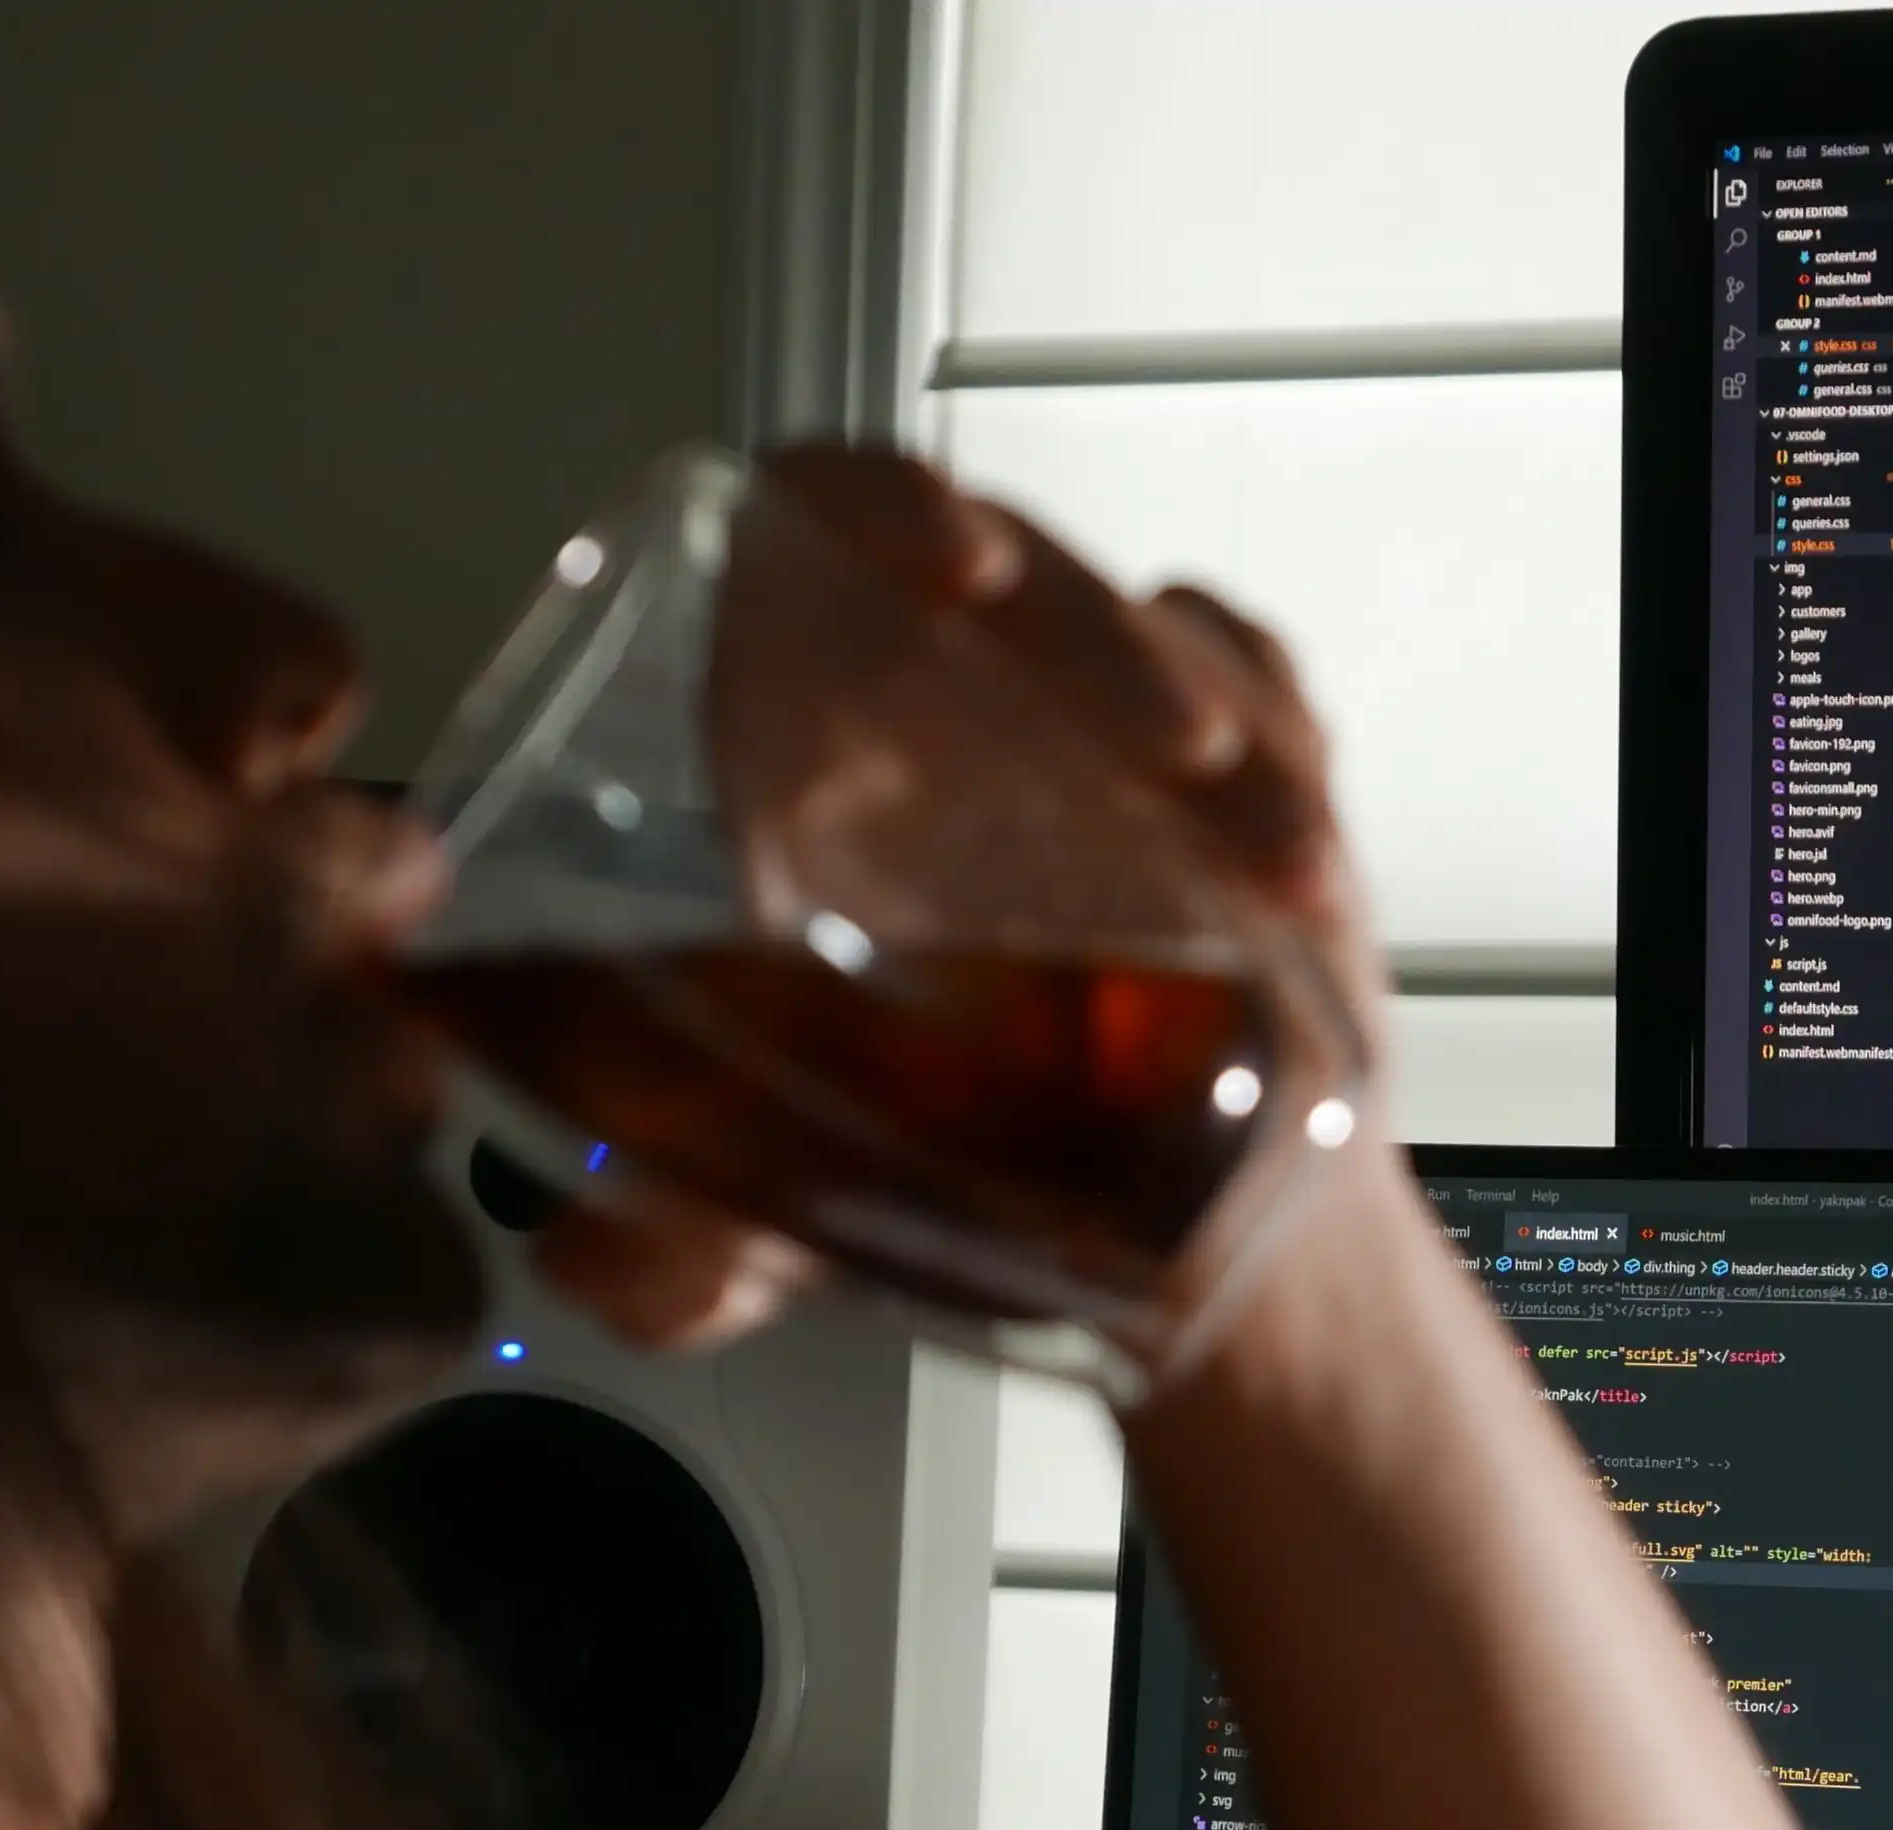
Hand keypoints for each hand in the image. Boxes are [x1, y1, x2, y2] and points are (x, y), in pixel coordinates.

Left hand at [527, 444, 1373, 1350]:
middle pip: (1015, 568)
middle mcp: (956, 706)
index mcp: (807, 742)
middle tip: (1175, 750)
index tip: (952, 570)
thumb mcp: (774, 1231)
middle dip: (1106, 647)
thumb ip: (667, 1257)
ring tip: (1272, 871)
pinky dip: (1291, 761)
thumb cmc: (936, 1183)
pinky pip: (1268, 699)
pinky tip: (1293, 864)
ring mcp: (1105, 731)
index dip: (876, 504)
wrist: (1142, 1242)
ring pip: (1160, 641)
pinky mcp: (1239, 767)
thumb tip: (599, 1262)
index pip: (819, 522)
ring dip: (1228, 741)